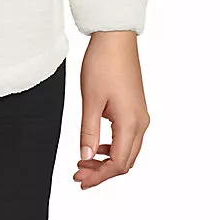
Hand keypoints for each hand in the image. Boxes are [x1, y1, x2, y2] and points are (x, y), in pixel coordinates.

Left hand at [73, 30, 147, 188]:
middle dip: (102, 173)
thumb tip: (86, 158)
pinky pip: (128, 139)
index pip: (117, 163)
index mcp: (130, 123)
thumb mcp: (90, 101)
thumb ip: (88, 133)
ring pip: (127, 152)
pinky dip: (112, 149)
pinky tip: (95, 147)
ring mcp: (140, 116)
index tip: (79, 180)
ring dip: (107, 162)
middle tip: (78, 175)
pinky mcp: (136, 110)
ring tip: (83, 163)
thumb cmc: (103, 65)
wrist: (116, 39)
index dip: (98, 176)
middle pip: (125, 162)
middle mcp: (140, 123)